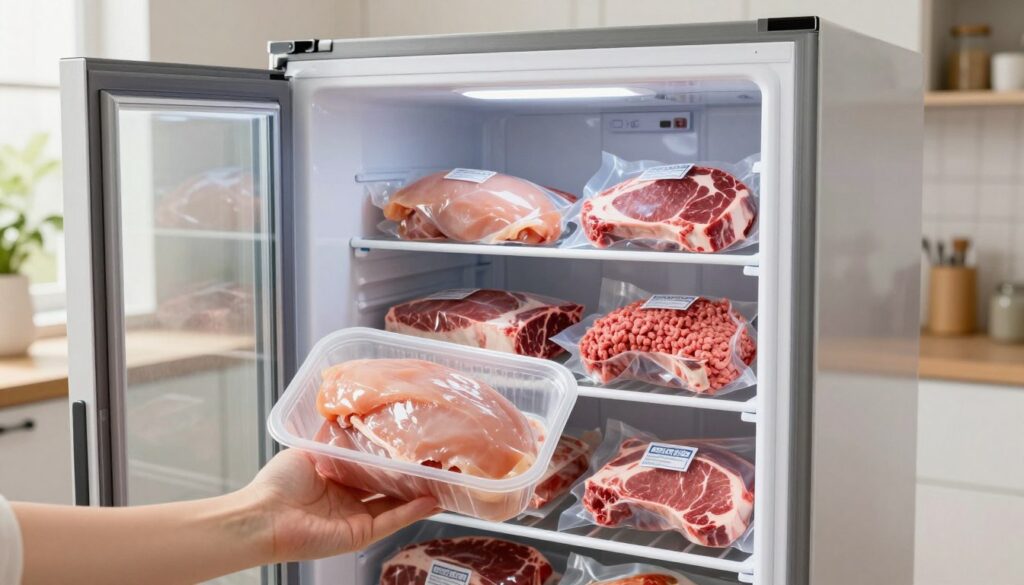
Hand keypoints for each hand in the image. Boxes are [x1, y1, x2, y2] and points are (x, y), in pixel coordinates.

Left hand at [243, 448, 437, 562]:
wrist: (263, 515)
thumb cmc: (276, 484)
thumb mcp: (308, 451)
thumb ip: (331, 439)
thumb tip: (344, 417)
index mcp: (336, 481)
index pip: (371, 469)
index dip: (391, 458)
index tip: (410, 444)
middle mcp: (348, 501)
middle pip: (388, 488)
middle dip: (411, 476)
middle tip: (435, 462)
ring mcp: (355, 519)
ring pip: (395, 506)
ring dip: (420, 495)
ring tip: (444, 480)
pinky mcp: (358, 534)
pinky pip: (390, 521)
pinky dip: (412, 512)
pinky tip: (432, 500)